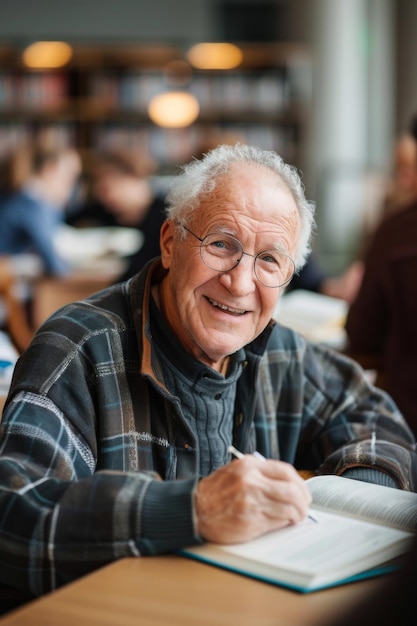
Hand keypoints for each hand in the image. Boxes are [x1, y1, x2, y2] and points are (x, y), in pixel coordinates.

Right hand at [194, 456, 311, 543]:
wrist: (194, 510)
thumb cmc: (214, 493)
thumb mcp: (235, 472)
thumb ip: (258, 474)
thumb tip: (288, 486)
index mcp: (248, 466)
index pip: (285, 471)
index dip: (299, 483)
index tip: (303, 491)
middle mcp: (251, 481)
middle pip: (291, 490)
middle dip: (303, 500)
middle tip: (304, 507)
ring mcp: (251, 501)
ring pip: (288, 507)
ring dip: (297, 514)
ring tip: (296, 517)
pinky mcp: (250, 520)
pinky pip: (278, 521)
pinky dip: (285, 522)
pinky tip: (283, 522)